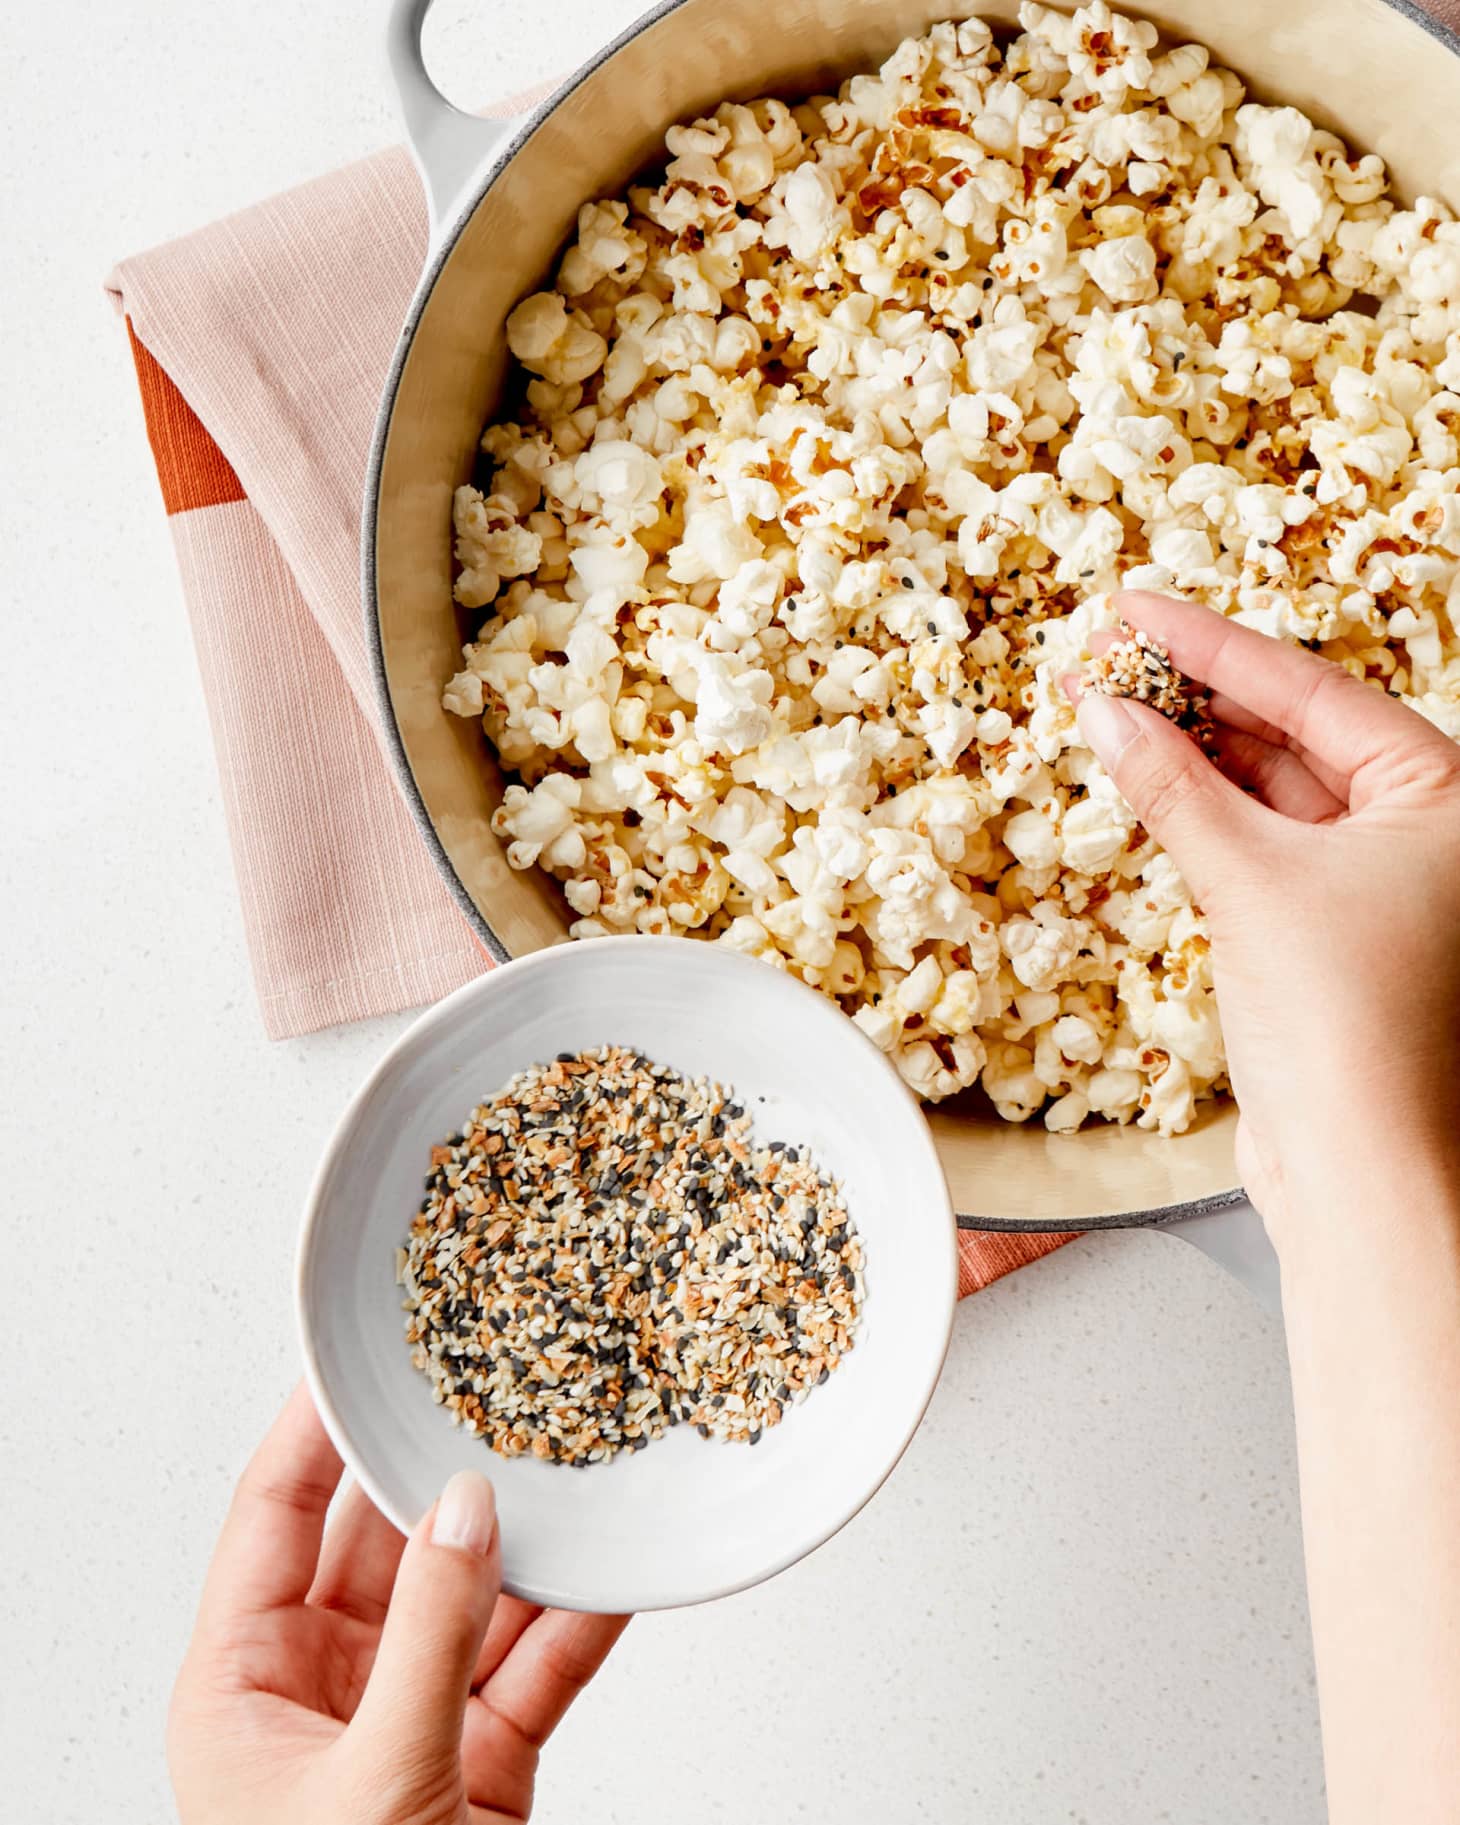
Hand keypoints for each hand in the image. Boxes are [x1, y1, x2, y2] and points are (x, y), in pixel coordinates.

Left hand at [168, 1384, 626, 1824]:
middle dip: (441, 1476)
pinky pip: (535, 1664)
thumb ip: (428, 1637)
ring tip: (570, 1470)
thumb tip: (467, 1511)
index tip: (355, 1362)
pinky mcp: (481, 1756)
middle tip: (487, 1398)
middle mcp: (322, 1688)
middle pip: (385, 1543)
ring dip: (525, 1546)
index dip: (313, 1432)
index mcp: (245, 1684)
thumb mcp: (372, 1778)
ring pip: (471, 1599)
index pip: (273, 1517)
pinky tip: (609, 1573)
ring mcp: (406, 1719)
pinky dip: (577, 1621)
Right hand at [1067, 590, 1459, 1249]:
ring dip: (1191, 758)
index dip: (1211, 644)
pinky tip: (1145, 787)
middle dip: (1197, 698)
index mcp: (1444, 795)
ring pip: (1274, 791)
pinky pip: (1260, 847)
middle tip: (1110, 657)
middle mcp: (1425, 831)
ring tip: (1109, 713)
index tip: (1133, 608)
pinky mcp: (1331, 931)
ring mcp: (1379, 882)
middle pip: (1296, 733)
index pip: (1312, 690)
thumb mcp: (1249, 880)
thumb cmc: (1344, 1021)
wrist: (1359, 1168)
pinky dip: (1201, 819)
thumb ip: (1172, 787)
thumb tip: (1104, 712)